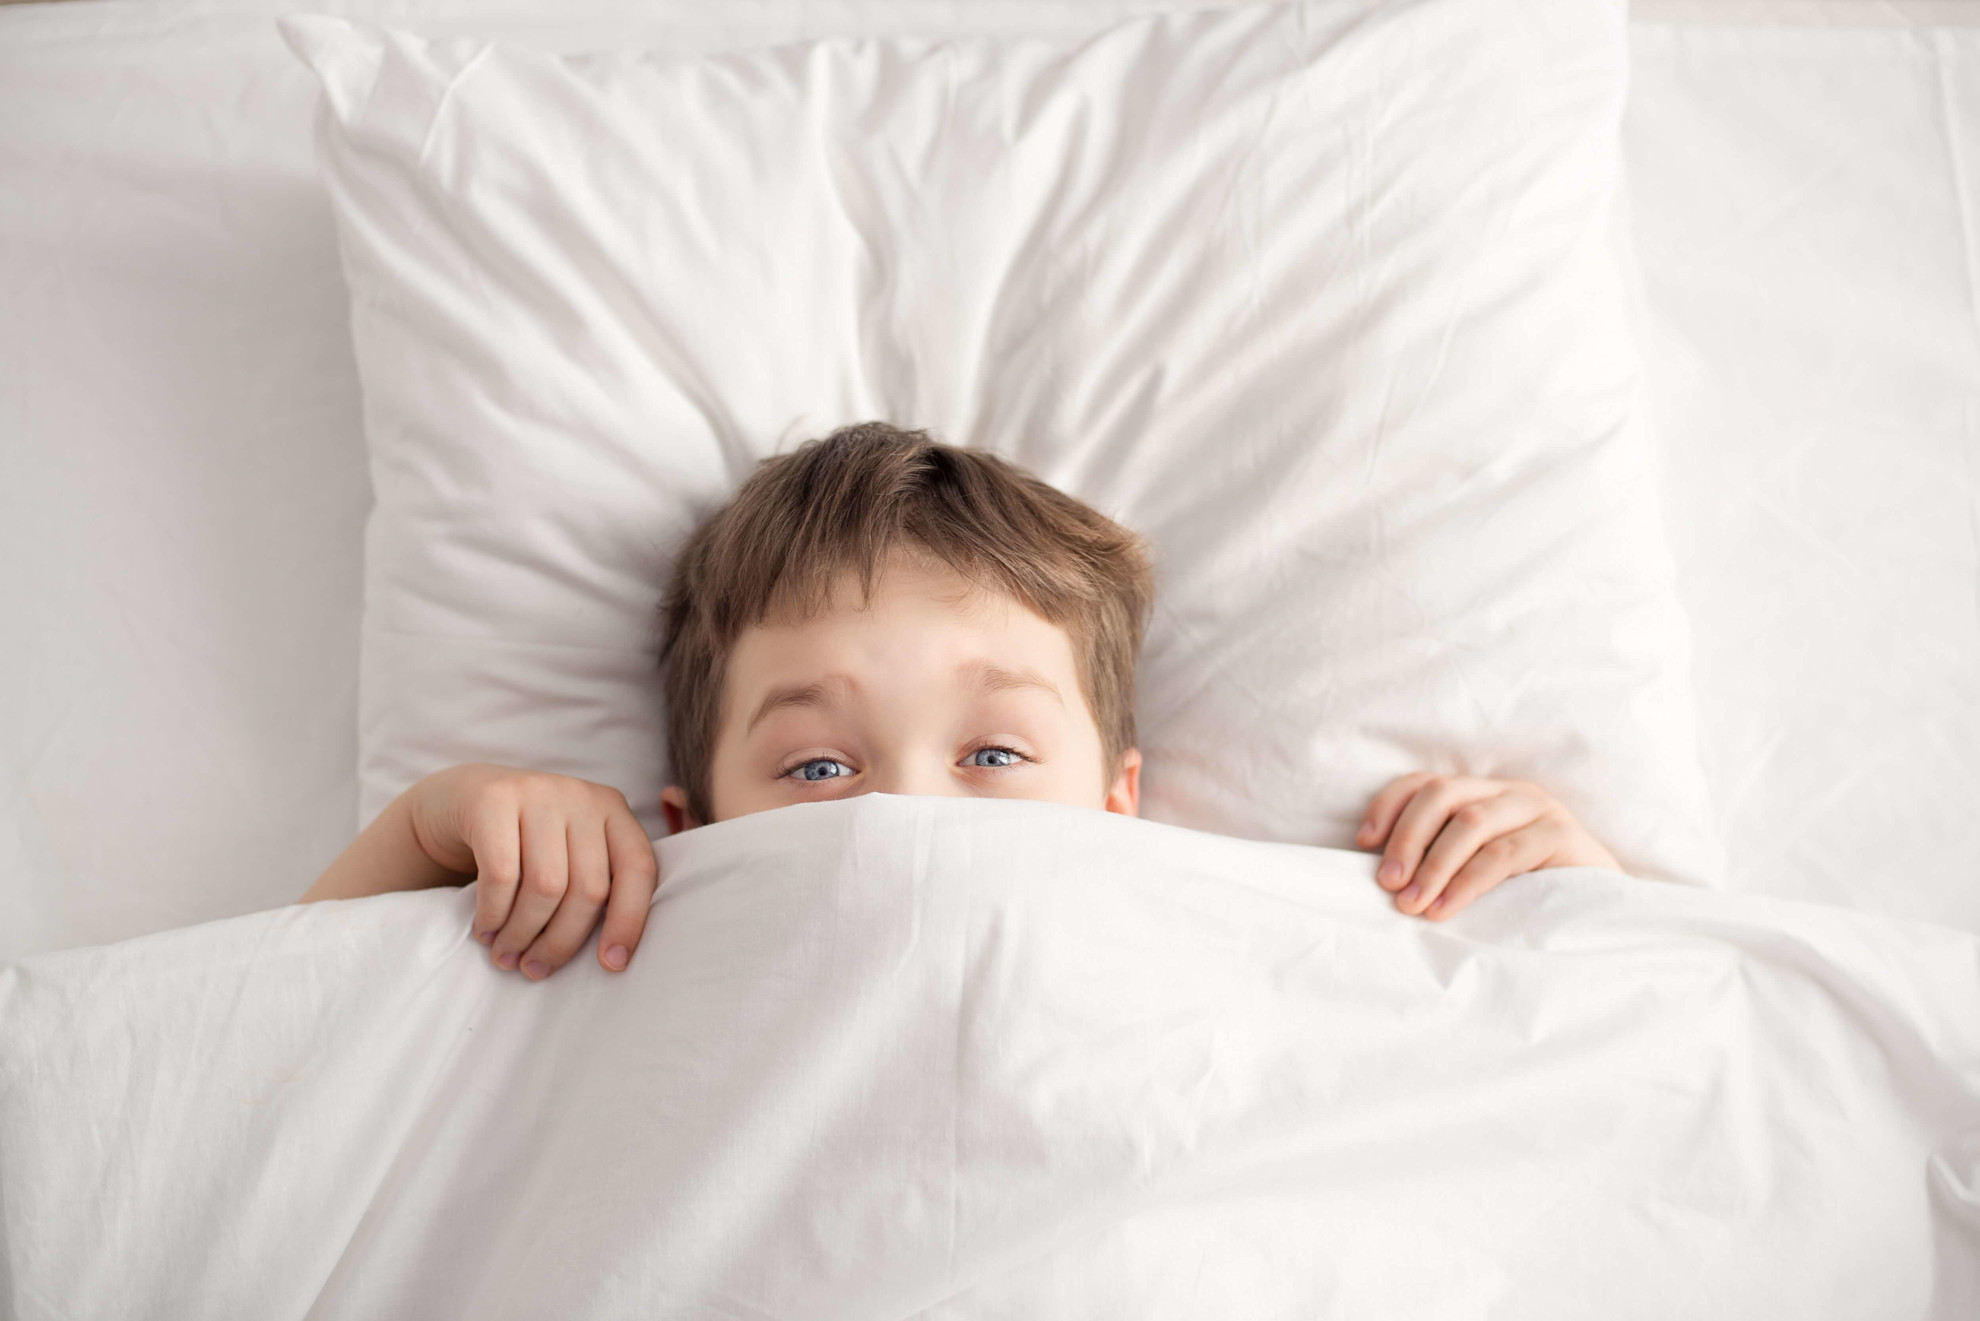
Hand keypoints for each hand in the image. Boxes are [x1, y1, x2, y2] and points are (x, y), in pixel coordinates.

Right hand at [410, 763, 658, 979]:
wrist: (458, 800)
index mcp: (613, 811)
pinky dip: (494, 913)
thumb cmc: (523, 842)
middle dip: (561, 942)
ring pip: (547, 886)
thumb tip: (611, 958)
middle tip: (535, 969)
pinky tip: (486, 930)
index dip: (630, 921)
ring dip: (524, 934)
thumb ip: (594, 884)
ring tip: (507, 955)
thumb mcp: (568, 852)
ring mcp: (538, 792)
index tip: (611, 965)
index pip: (638, 869)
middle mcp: (582, 796)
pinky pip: (502, 875)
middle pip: (589, 888)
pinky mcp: (493, 800)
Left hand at [1355, 773, 1619, 920]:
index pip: (1424, 782)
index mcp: (1481, 794)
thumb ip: (1439, 861)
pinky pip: (1504, 853)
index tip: (1362, 843)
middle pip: (1441, 795)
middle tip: (1387, 883)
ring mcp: (1539, 809)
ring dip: (1434, 865)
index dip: (1388, 806)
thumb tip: (1382, 877)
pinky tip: (1447, 908)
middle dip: (1407, 838)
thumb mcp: (1475, 872)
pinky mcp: (1562, 836)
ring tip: (1412, 904)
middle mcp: (1508, 792)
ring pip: (1470, 822)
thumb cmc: (1528, 896)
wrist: (1603, 916)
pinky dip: (1468, 882)